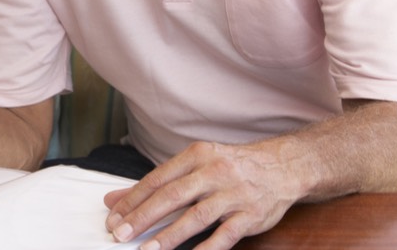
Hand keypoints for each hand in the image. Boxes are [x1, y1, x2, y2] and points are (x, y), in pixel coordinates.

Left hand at [102, 141, 299, 249]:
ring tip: (147, 249)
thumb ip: (155, 184)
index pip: (157, 179)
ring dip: (170, 235)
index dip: (133, 199)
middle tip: (120, 233)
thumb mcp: (194, 165)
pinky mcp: (251, 215)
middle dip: (143, 217)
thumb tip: (114, 200)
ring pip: (196, 216)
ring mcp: (234, 194)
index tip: (113, 217)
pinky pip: (226, 234)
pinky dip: (207, 247)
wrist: (283, 166)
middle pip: (172, 196)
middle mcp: (214, 172)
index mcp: (196, 156)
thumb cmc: (230, 167)